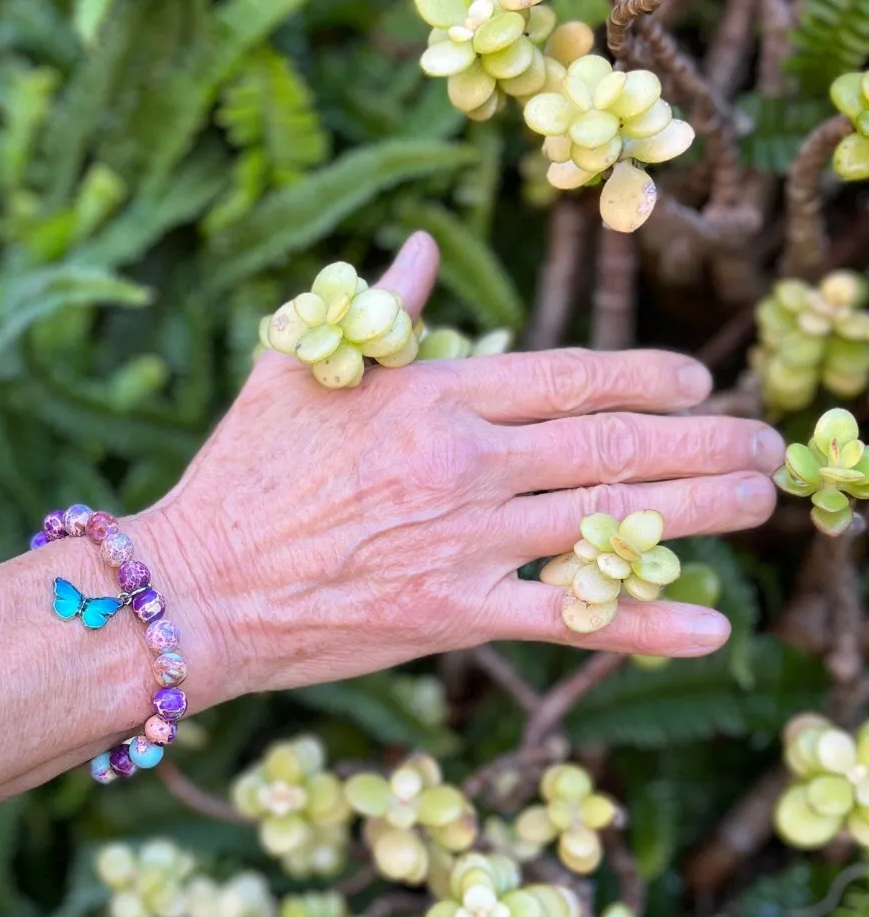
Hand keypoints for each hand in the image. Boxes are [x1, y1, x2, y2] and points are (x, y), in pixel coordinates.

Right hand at [147, 232, 783, 702]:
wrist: (196, 589)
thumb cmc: (238, 477)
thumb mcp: (297, 372)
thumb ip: (379, 309)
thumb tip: (425, 247)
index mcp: (430, 394)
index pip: (568, 375)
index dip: (645, 375)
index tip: (694, 381)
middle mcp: (462, 463)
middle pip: (611, 445)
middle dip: (702, 440)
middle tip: (761, 443)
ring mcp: (464, 541)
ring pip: (607, 521)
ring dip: (698, 510)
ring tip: (758, 500)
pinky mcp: (454, 615)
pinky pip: (568, 618)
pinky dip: (645, 623)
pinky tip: (712, 628)